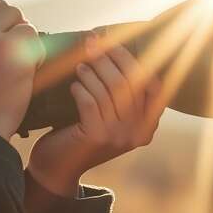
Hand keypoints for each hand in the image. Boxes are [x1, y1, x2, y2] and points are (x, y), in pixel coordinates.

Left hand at [27, 38, 168, 195]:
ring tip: (80, 65)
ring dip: (92, 71)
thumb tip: (114, 46)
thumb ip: (121, 94)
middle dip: (109, 58)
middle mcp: (137, 132)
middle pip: (130, 82)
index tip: (113, 42)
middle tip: (91, 44)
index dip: (133, 61)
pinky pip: (91, 100)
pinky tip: (74, 86)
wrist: (58, 170)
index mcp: (147, 127)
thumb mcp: (110, 118)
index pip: (153, 85)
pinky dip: (81, 88)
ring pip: (110, 89)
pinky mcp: (96, 136)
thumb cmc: (81, 135)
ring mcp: (118, 136)